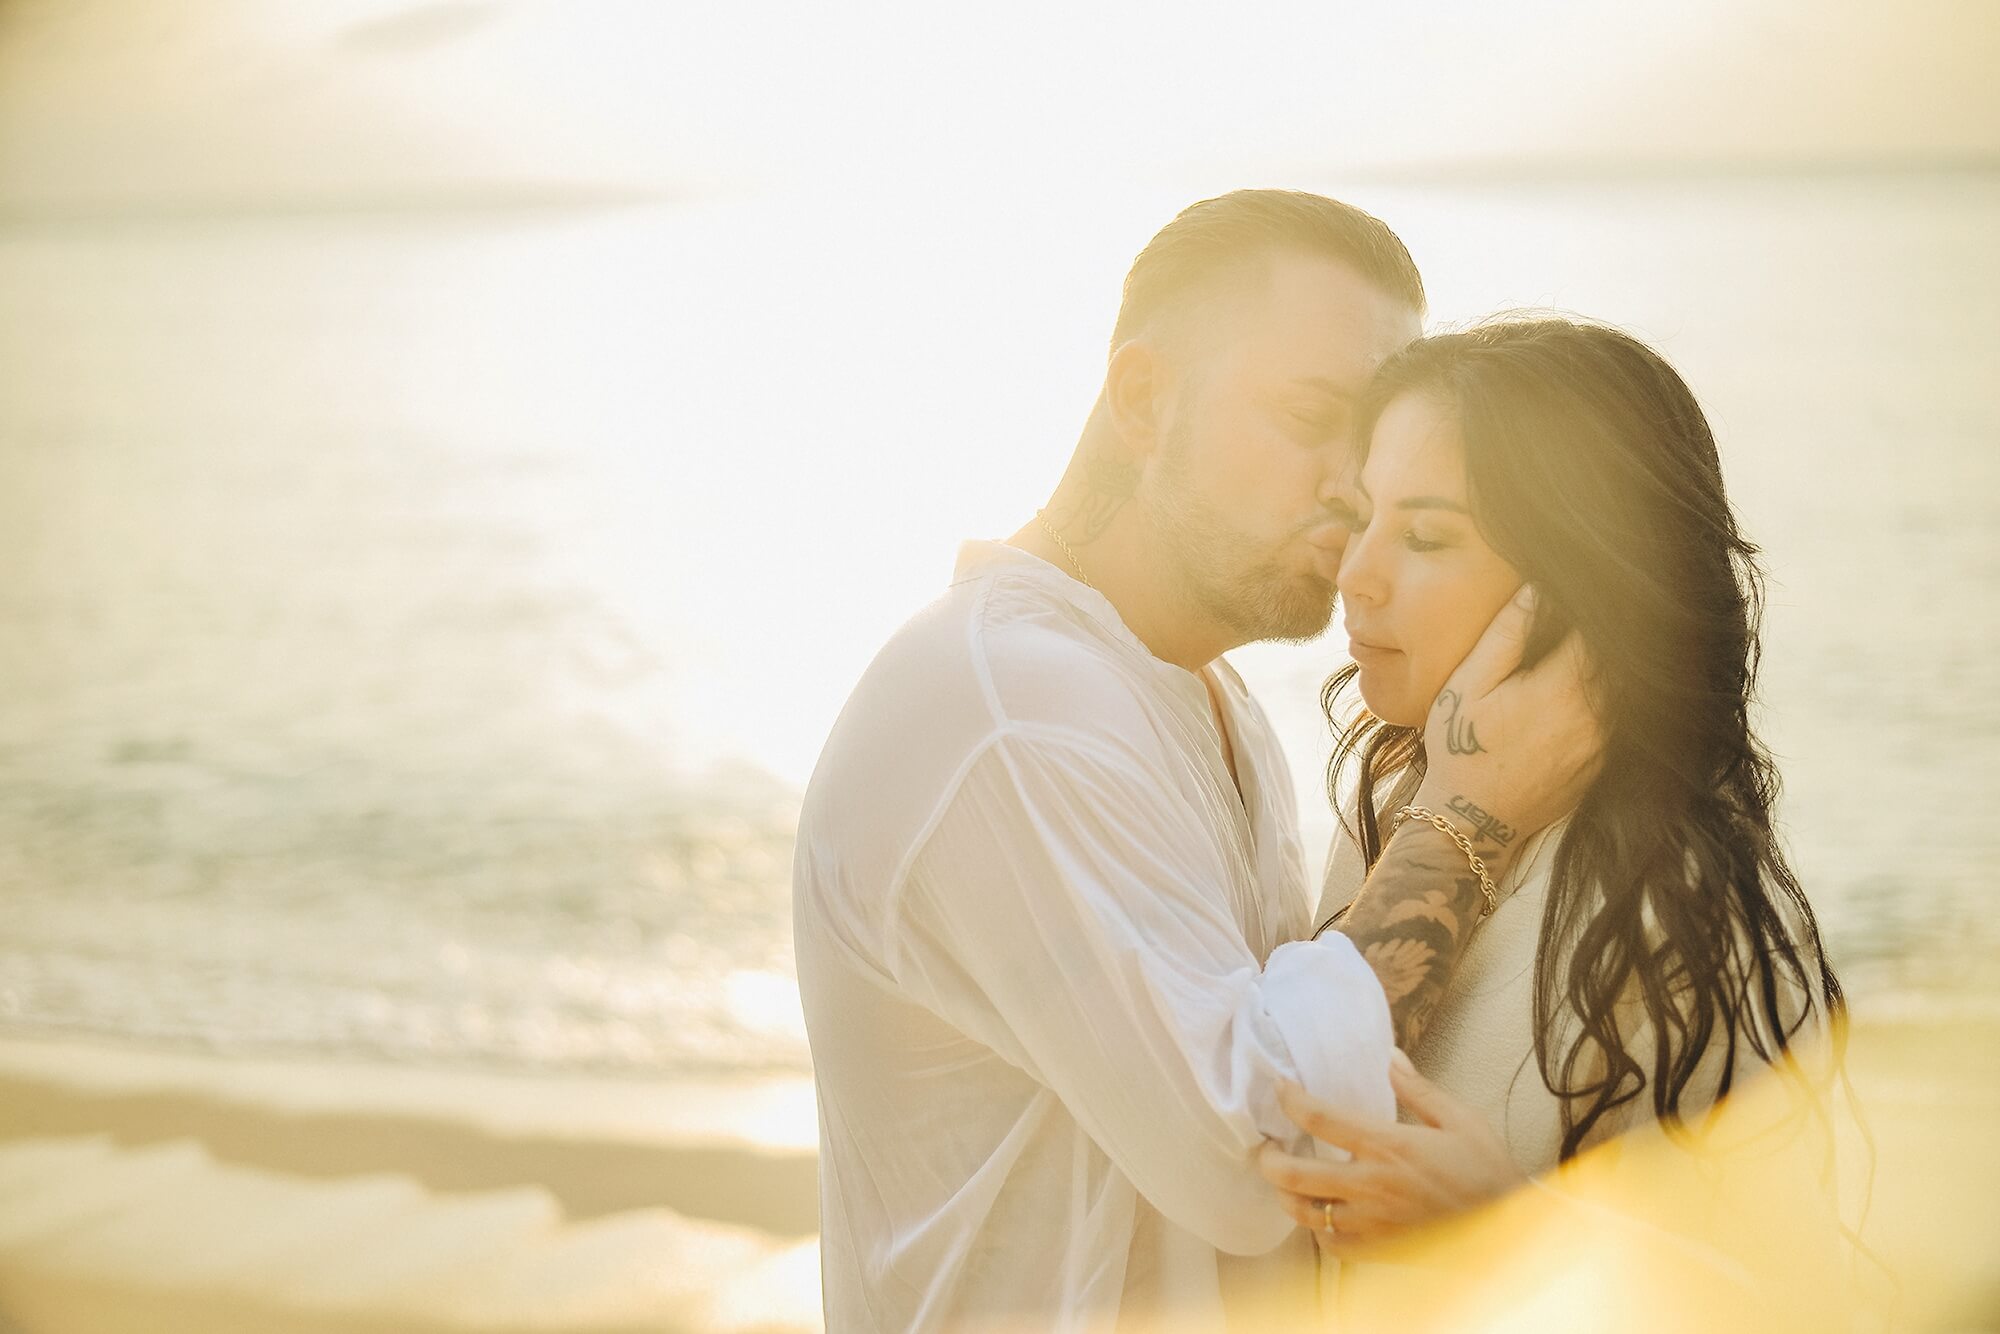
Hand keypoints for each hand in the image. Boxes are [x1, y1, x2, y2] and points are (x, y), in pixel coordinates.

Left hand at [1259, 1052, 1525, 1258]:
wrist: (1509, 1229)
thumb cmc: (1487, 1171)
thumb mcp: (1459, 1119)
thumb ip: (1417, 1088)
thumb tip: (1389, 1056)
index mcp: (1388, 1146)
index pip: (1320, 1118)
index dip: (1290, 1100)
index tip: (1280, 1089)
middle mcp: (1372, 1185)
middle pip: (1294, 1174)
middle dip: (1268, 1158)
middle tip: (1265, 1147)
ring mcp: (1372, 1222)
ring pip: (1305, 1213)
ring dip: (1285, 1196)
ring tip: (1283, 1180)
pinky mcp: (1379, 1250)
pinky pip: (1331, 1245)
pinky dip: (1318, 1230)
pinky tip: (1322, 1215)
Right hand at [1415, 584, 1601, 858]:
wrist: (1474, 820)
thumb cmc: (1462, 748)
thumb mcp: (1469, 684)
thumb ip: (1506, 634)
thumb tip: (1537, 588)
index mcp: (1563, 688)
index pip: (1602, 630)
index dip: (1600, 603)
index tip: (1590, 585)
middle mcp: (1597, 716)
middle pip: (1626, 656)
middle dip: (1617, 627)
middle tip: (1608, 600)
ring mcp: (1607, 743)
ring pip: (1631, 688)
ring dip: (1621, 662)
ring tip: (1609, 635)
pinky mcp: (1606, 762)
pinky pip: (1625, 718)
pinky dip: (1619, 696)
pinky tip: (1596, 684)